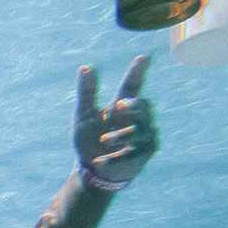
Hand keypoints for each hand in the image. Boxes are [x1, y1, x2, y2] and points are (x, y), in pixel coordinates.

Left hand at [74, 55, 158, 187]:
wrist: (92, 169)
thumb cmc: (89, 139)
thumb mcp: (83, 116)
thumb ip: (86, 93)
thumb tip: (84, 67)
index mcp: (121, 106)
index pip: (131, 86)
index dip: (137, 72)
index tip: (142, 58)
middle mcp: (137, 118)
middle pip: (143, 106)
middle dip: (132, 106)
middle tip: (119, 106)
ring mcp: (144, 135)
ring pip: (139, 130)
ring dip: (120, 135)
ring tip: (103, 140)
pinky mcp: (145, 153)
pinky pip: (134, 153)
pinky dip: (115, 157)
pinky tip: (100, 161)